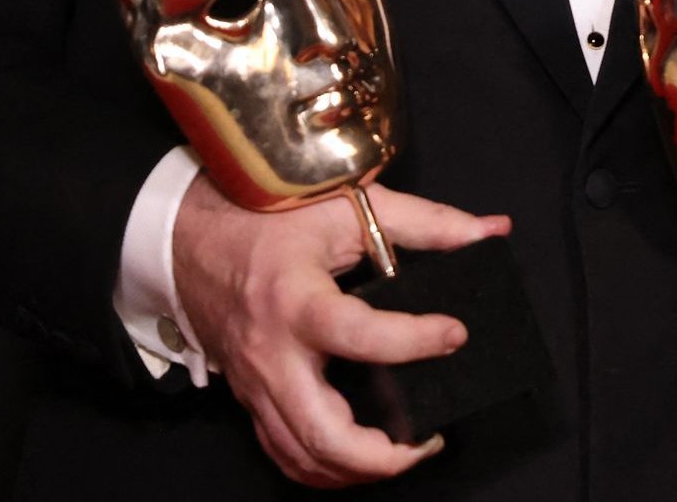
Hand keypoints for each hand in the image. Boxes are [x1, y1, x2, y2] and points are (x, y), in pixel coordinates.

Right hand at [171, 179, 507, 488]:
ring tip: (405, 452)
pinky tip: (356, 458)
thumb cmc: (264, 219)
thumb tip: (489, 231)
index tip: (455, 335)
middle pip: (322, 432)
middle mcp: (273, 354)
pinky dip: (319, 467)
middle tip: (428, 441)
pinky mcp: (249, 395)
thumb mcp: (347, 207)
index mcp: (297, 302)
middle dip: (381, 455)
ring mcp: (257, 383)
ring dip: (354, 470)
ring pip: (300, 454)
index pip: (360, 336)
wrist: (187, 237)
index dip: (415, 341)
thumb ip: (425, 222)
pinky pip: (280, 449)